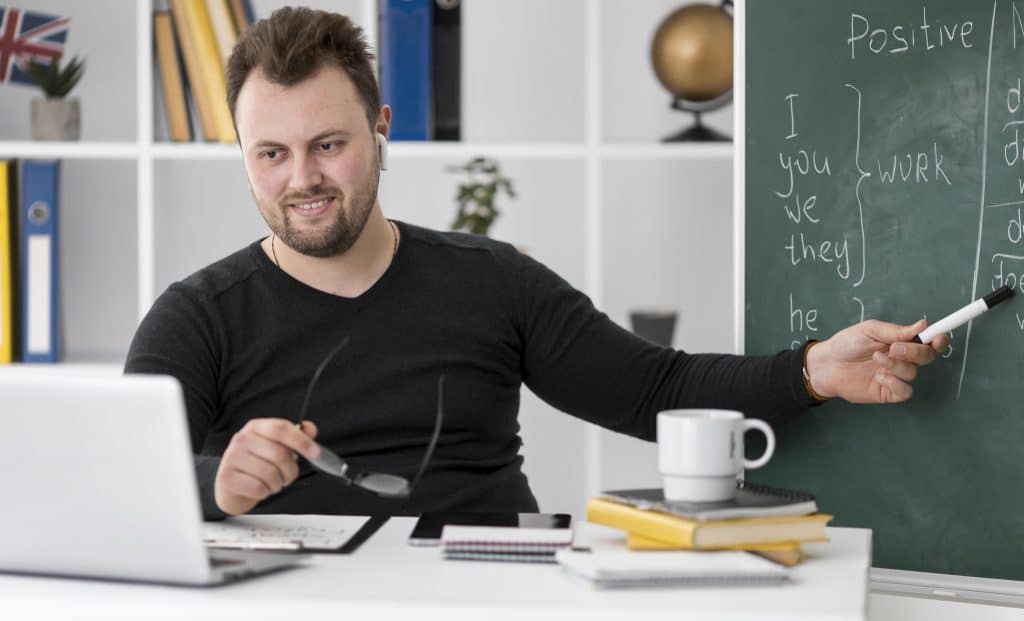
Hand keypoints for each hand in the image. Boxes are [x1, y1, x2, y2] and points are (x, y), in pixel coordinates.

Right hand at [214, 419, 319, 515]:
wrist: (232, 485)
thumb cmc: (258, 463)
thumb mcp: (277, 446)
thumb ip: (297, 437)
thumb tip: (310, 429)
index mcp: (256, 427)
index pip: (281, 428)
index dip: (302, 441)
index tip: (316, 454)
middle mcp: (242, 438)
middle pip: (280, 454)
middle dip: (291, 471)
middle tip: (287, 476)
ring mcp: (232, 457)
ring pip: (270, 474)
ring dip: (278, 484)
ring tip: (273, 483)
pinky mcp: (226, 477)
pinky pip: (258, 488)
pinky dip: (265, 493)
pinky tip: (260, 489)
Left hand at [805, 319, 948, 403]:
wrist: (827, 364)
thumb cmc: (847, 344)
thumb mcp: (869, 330)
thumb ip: (895, 331)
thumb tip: (922, 324)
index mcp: (901, 342)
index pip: (928, 342)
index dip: (939, 340)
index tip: (937, 338)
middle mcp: (903, 359)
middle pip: (926, 357)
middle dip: (914, 352)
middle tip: (894, 348)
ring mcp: (896, 376)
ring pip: (913, 373)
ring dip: (896, 365)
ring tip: (875, 359)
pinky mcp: (889, 392)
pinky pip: (905, 391)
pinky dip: (895, 383)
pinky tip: (879, 377)